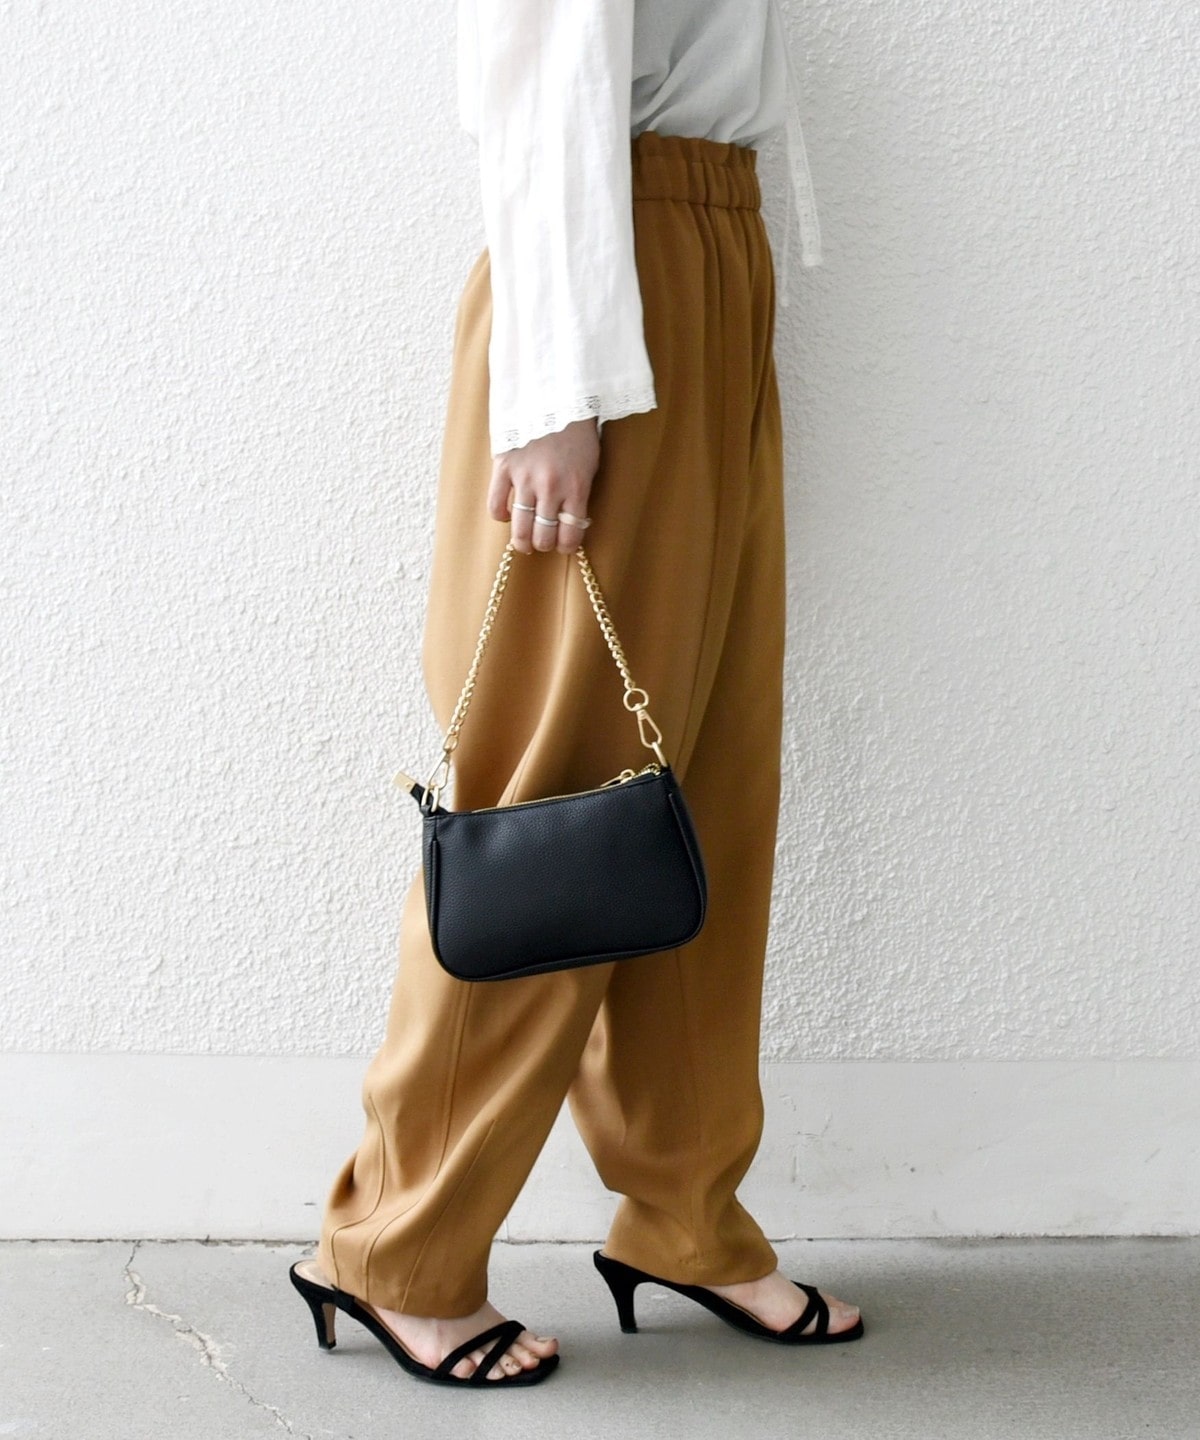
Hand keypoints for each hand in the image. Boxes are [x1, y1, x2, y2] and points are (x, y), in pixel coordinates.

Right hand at [486, 417, 598, 554]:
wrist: (554, 396)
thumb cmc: (576, 432)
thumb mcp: (589, 465)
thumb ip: (579, 494)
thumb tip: (572, 520)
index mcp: (576, 488)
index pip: (570, 534)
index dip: (567, 545)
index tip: (564, 544)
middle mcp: (551, 488)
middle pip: (543, 536)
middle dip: (545, 544)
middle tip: (543, 541)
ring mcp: (525, 479)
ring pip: (520, 528)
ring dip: (523, 541)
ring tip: (524, 542)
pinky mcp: (504, 468)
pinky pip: (495, 504)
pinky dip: (500, 515)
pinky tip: (506, 515)